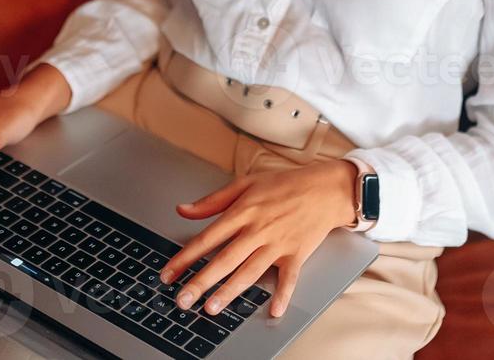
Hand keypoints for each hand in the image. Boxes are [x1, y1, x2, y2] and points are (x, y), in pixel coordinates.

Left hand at [159, 158, 357, 319]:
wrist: (325, 188)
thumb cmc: (285, 184)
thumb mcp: (246, 183)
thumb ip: (212, 201)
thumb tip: (183, 209)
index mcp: (243, 211)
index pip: (208, 238)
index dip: (186, 257)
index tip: (168, 274)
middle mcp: (258, 230)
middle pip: (225, 259)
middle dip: (201, 281)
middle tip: (183, 300)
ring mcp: (278, 244)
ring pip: (250, 271)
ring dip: (230, 291)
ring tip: (211, 308)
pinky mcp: (297, 254)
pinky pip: (289, 279)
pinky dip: (283, 295)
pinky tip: (273, 310)